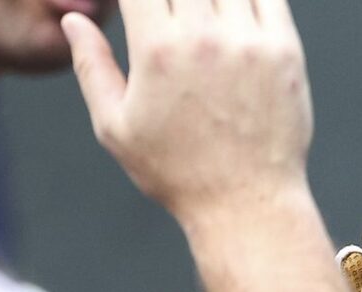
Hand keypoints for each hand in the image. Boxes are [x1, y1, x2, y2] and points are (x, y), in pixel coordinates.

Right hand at [63, 0, 311, 217]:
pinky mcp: (287, 53)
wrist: (247, 203)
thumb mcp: (116, 126)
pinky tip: (234, 5)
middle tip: (168, 14)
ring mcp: (251, 43)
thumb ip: (91, 66)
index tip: (137, 5)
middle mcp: (206, 37)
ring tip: (199, 13)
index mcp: (157, 50)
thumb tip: (74, 20)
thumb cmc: (176, 171)